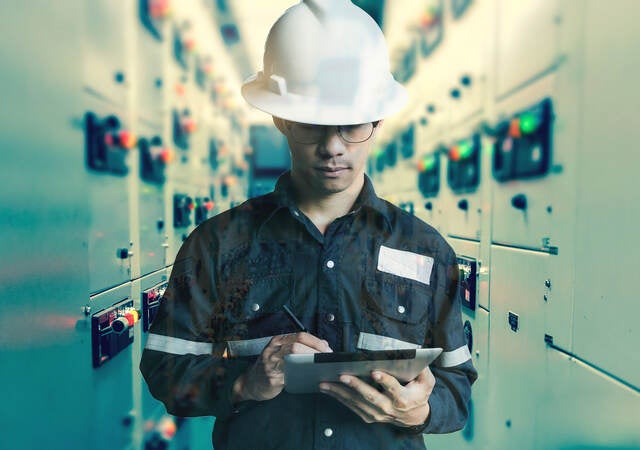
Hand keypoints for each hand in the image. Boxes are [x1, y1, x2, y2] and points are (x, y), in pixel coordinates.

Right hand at [233, 332, 331, 402]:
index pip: (300, 335)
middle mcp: (273, 349)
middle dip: (315, 351)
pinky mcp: (272, 378)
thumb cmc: (271, 366)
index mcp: (278, 340)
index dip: (316, 342)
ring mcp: (271, 363)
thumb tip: (324, 344)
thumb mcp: (283, 351)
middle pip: (297, 345)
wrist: (252, 382)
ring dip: (310, 362)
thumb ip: (301, 346)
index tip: (328, 350)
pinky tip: (311, 378)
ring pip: (293, 358)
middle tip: (326, 359)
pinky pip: (290, 375)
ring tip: (321, 367)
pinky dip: (302, 376)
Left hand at [318, 367, 435, 426]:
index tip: (374, 371)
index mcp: (403, 398)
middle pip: (371, 396)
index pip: (393, 389)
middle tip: (342, 375)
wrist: (414, 417)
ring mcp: (377, 414)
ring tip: (325, 382)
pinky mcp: (368, 416)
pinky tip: (328, 389)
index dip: (384, 380)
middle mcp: (389, 408)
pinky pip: (352, 407)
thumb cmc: (418, 393)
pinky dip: (338, 397)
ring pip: (357, 402)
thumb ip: (423, 368)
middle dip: (356, 385)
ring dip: (340, 392)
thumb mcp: (427, 381)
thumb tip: (414, 355)